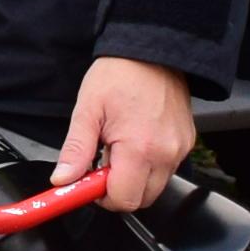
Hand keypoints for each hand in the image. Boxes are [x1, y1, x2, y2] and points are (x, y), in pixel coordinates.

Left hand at [53, 55, 198, 212]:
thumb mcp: (88, 110)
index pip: (122, 200)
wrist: (152, 50)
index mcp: (139, 149)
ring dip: (134, 177)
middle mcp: (165, 154)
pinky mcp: (187, 143)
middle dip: (118, 189)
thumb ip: (76, 150)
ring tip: (119, 147)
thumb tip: (63, 180)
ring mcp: (179, 149)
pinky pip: (166, 169)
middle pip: (141, 200)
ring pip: (155, 187)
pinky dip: (149, 165)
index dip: (101, 195)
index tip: (89, 180)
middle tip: (103, 162)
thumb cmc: (120, 74)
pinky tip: (136, 141)